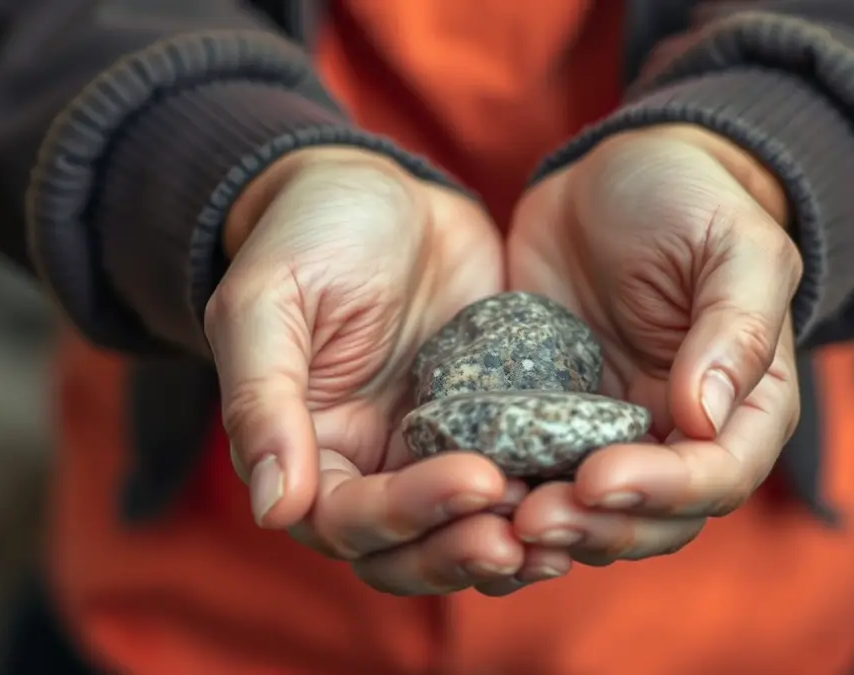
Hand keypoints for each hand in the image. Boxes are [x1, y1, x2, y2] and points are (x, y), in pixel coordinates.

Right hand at [206, 147, 560, 594]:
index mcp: (311, 453)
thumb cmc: (310, 234)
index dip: (408, 514)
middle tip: (522, 534)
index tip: (476, 478)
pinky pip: (521, 480)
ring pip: (468, 532)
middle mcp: (372, 469)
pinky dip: (548, 496)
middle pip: (410, 551)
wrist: (385, 192)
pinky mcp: (493, 429)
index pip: (349, 521)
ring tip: (564, 529)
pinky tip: (590, 492)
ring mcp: (436, 452)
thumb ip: (262, 401)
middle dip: (462, 550)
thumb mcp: (270, 302)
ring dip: (510, 545)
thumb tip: (273, 508)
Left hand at [505, 124, 801, 568]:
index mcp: (744, 405)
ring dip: (551, 530)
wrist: (613, 178)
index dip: (665, 492)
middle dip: (598, 529)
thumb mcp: (732, 245)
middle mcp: (682, 436)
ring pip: (592, 515)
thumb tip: (706, 419)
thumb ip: (737, 330)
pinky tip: (466, 494)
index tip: (599, 480)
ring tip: (498, 520)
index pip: (719, 477)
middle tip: (533, 519)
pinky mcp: (550, 424)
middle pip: (655, 519)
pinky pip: (532, 475)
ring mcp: (612, 436)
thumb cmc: (690, 199)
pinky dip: (507, 497)